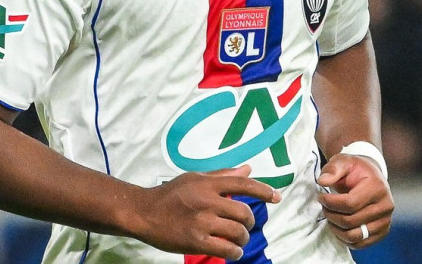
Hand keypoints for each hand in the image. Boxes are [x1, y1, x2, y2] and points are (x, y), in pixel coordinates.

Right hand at [133, 165, 280, 259]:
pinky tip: (232, 250)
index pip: (243, 184)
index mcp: (208, 184)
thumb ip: (222, 175)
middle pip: (243, 212)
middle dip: (249, 222)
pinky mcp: (195, 241)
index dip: (263, 190)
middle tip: (245, 226)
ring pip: (237, 232)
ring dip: (243, 238)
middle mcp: (207, 201)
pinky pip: (226, 249)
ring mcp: (202, 222)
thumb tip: (248, 169)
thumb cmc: (170, 194)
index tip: (276, 197)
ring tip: (238, 240)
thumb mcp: (194, 178)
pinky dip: (235, 252)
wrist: (144, 212)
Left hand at [317, 154, 393, 248]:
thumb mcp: (343, 161)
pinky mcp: (382, 232)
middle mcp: (385, 206)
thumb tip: (322, 181)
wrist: (371, 176)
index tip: (320, 197)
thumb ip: (333, 169)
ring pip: (355, 236)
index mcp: (377, 188)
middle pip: (351, 221)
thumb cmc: (356, 169)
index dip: (331, 203)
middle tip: (323, 207)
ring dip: (336, 229)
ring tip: (330, 217)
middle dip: (331, 215)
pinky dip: (345, 239)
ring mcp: (386, 221)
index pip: (350, 203)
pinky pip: (360, 244)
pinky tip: (338, 226)